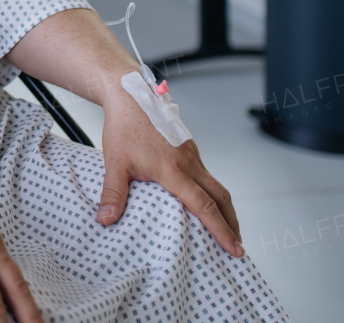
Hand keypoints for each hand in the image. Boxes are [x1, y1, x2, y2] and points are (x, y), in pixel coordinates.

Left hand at [97, 89, 243, 257]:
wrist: (131, 95)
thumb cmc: (124, 126)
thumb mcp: (116, 163)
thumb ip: (113, 194)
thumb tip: (105, 219)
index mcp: (174, 170)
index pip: (205, 206)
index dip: (221, 230)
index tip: (233, 249)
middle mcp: (189, 163)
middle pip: (221, 197)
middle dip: (232, 224)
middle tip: (238, 246)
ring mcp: (191, 154)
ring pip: (216, 184)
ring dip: (224, 207)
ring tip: (226, 226)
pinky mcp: (188, 147)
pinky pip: (205, 172)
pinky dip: (212, 190)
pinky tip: (204, 198)